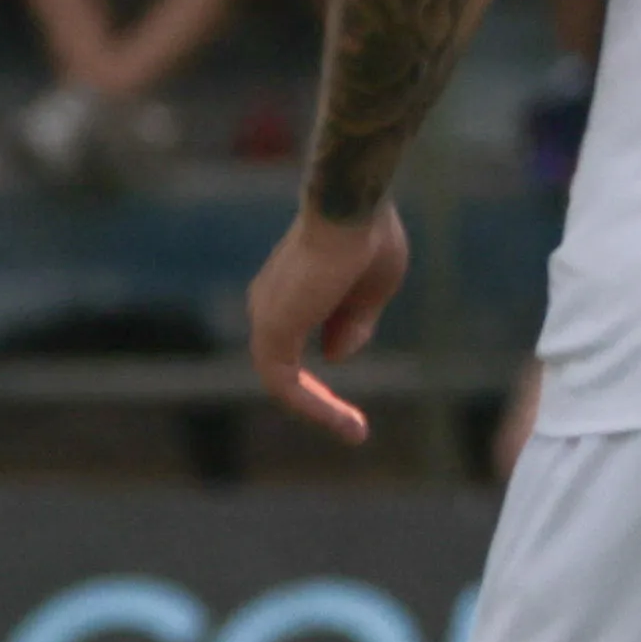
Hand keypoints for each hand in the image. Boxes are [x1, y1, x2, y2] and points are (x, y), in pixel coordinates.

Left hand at [247, 204, 410, 445]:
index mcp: (289, 289)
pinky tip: (345, 421)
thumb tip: (334, 357)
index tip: (352, 383)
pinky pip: (286, 386)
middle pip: (288, 363)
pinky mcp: (272, 334)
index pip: (296, 337)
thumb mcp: (373, 289)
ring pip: (285, 381)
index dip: (323, 361)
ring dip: (320, 410)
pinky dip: (314, 407)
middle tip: (355, 428)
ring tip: (356, 432)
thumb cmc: (368, 236)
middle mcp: (269, 304)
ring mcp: (266, 320)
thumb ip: (355, 324)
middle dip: (318, 399)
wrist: (350, 209)